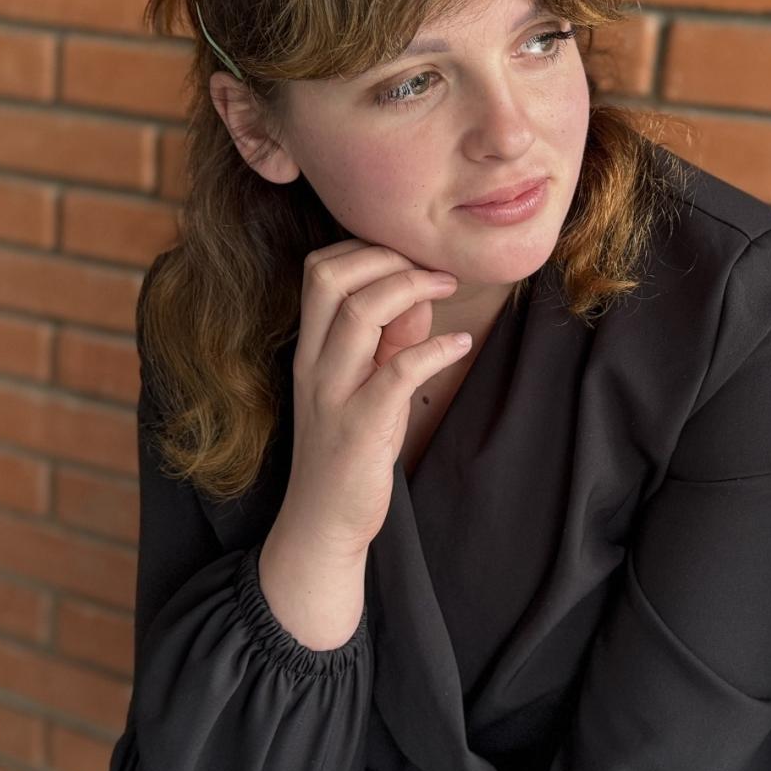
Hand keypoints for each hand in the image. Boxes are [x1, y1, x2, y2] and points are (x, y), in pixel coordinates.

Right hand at [278, 239, 469, 556]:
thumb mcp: (367, 382)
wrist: (322, 521)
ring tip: (449, 290)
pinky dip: (434, 350)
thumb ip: (390, 337)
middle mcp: (313, 363)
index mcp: (310, 347)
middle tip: (433, 271)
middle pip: (329, 277)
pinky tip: (460, 346)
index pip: (319, 270)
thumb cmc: (351, 446)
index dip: (367, 250)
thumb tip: (421, 294)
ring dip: (411, 290)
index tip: (411, 259)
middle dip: (386, 258)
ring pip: (357, 314)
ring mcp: (332, 394)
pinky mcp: (359, 428)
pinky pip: (396, 372)